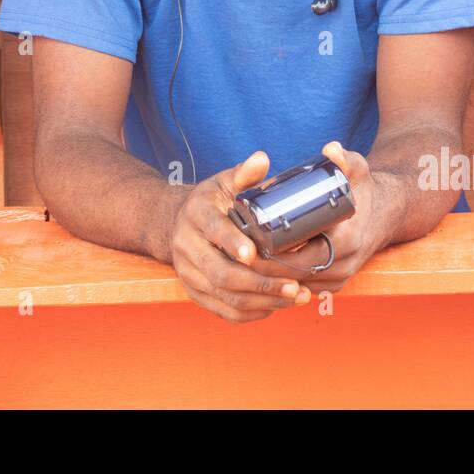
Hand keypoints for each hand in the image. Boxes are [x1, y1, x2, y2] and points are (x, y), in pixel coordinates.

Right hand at [166, 150, 312, 323]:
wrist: (176, 224)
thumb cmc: (211, 203)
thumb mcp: (223, 182)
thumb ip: (244, 173)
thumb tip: (262, 159)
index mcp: (196, 215)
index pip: (214, 231)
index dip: (233, 243)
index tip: (255, 254)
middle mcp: (187, 247)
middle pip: (222, 273)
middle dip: (261, 283)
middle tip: (294, 285)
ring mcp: (189, 274)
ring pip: (226, 297)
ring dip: (263, 301)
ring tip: (296, 296)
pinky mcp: (196, 293)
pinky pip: (224, 311)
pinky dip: (252, 313)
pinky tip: (277, 306)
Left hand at [251, 141, 400, 295]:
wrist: (387, 214)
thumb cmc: (365, 191)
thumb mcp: (358, 170)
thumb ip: (345, 158)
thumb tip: (330, 149)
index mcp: (345, 241)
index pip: (299, 258)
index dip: (271, 257)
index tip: (246, 245)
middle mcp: (343, 266)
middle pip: (293, 275)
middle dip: (263, 268)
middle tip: (236, 253)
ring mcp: (339, 278)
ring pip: (296, 285)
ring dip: (270, 278)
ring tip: (242, 262)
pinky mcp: (335, 284)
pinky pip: (304, 288)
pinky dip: (283, 282)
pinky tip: (261, 272)